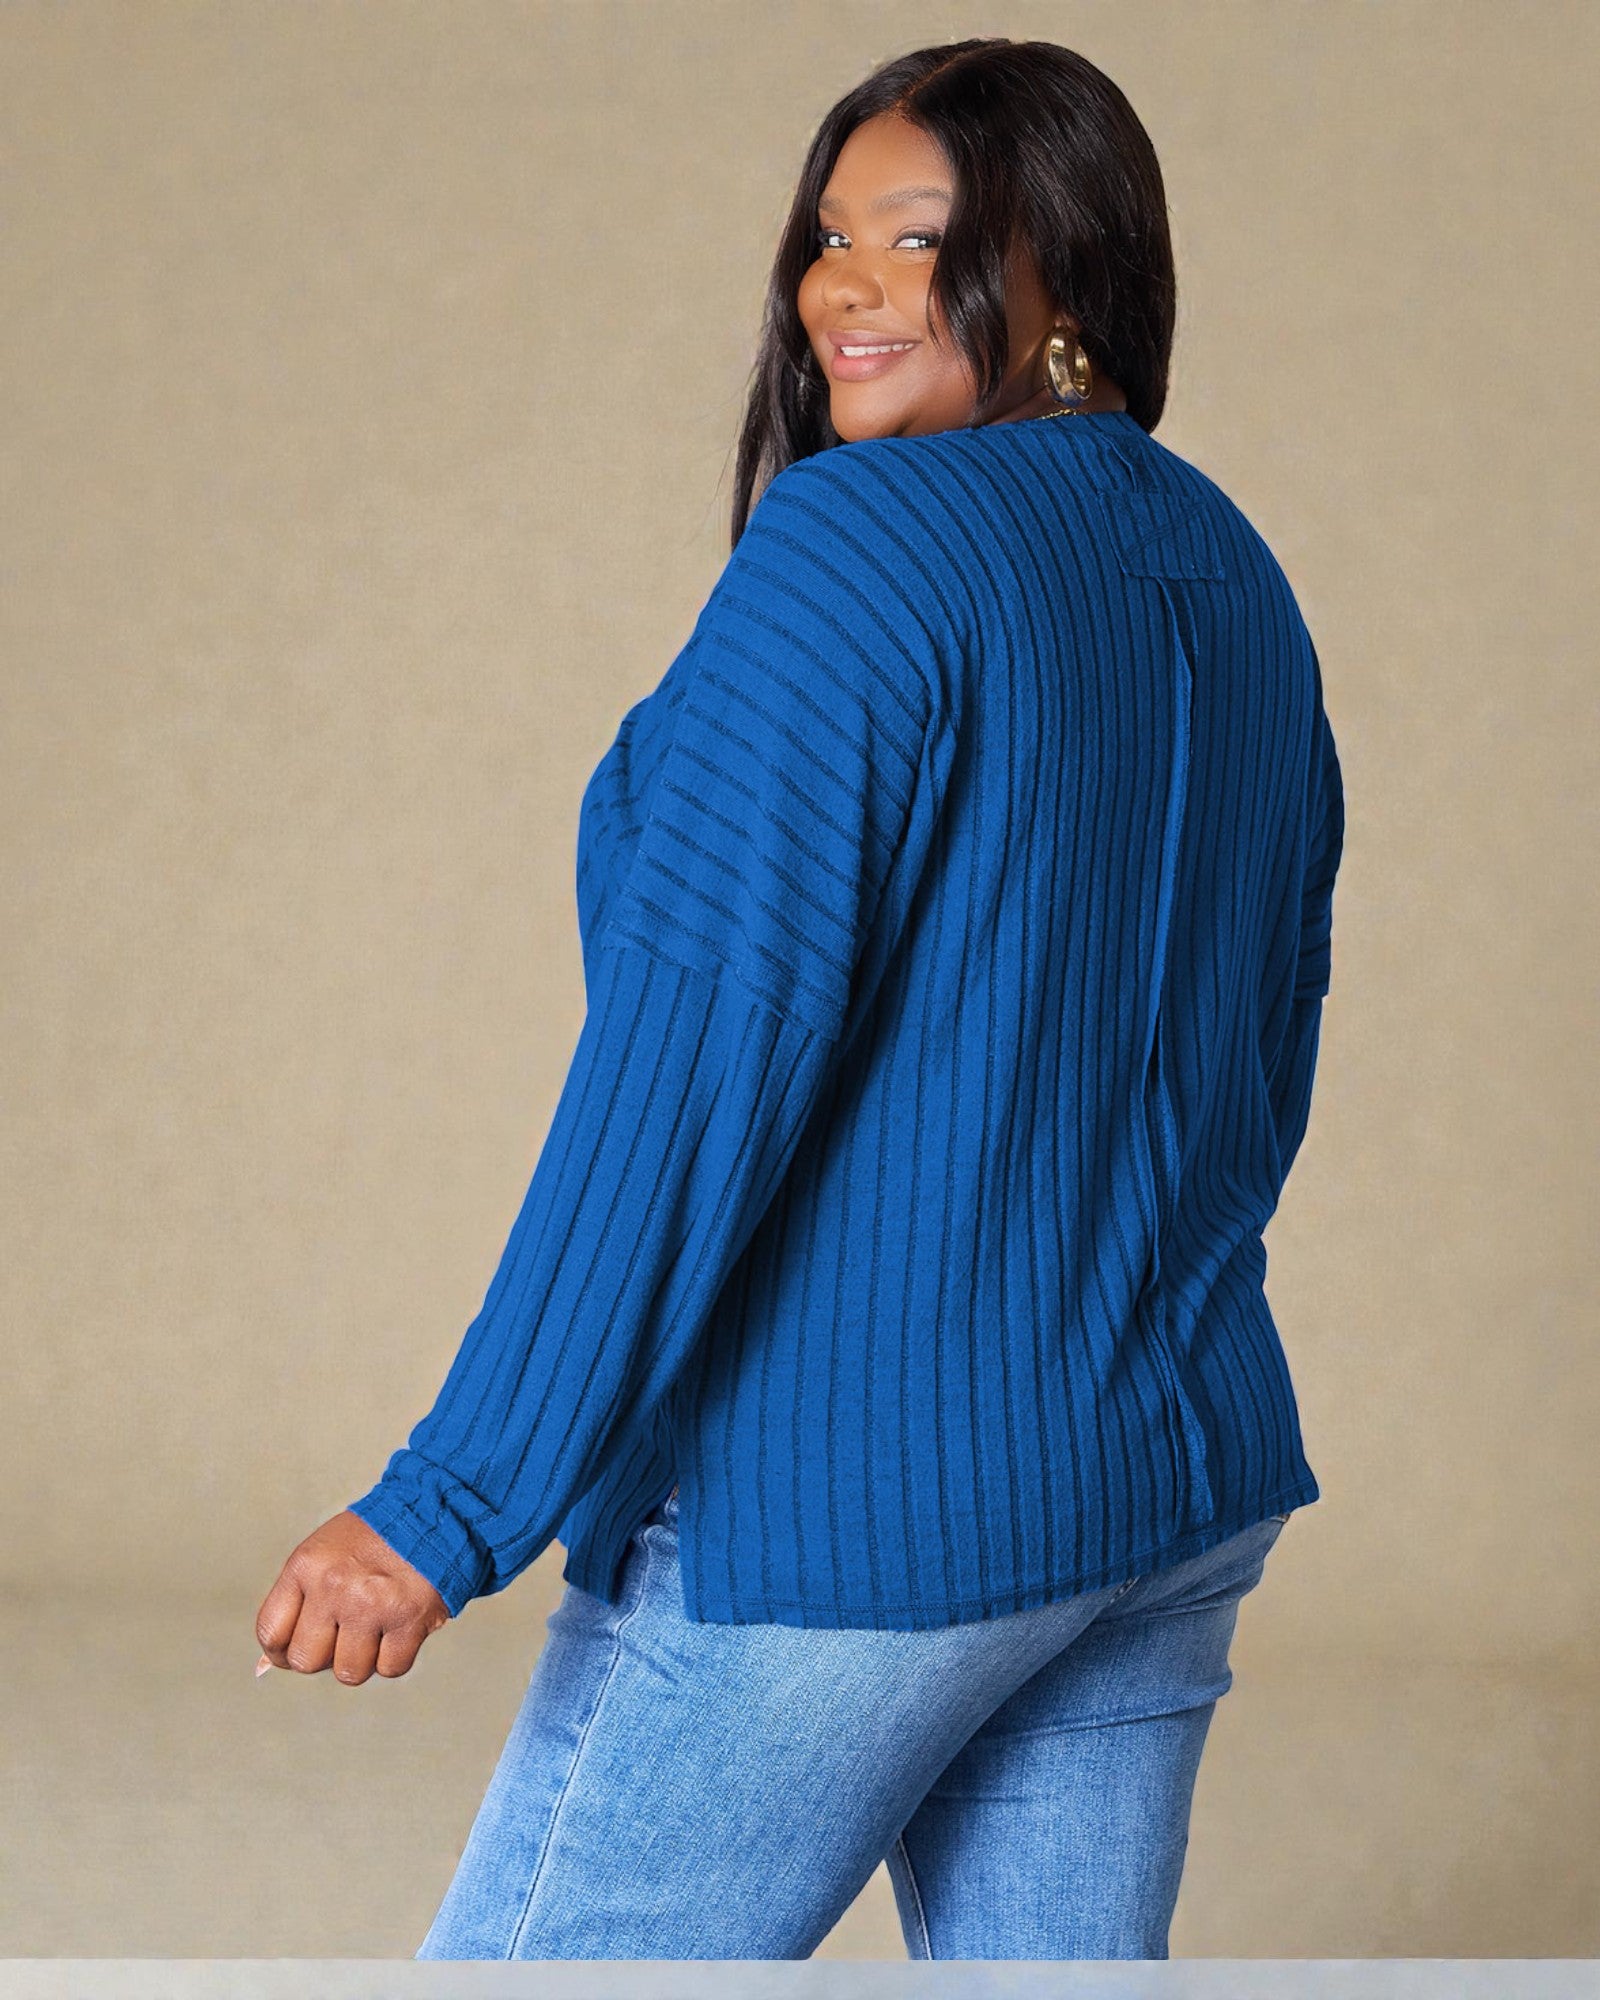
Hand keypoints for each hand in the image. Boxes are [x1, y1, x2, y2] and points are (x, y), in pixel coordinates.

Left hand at [254, 1509, 450, 1683]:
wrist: (434, 1513)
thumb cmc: (373, 1539)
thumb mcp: (322, 1554)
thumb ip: (295, 1601)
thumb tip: (267, 1664)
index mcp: (306, 1565)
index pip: (271, 1633)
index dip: (283, 1650)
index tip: (303, 1642)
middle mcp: (334, 1585)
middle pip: (306, 1661)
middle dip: (325, 1654)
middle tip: (345, 1631)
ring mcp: (372, 1604)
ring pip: (348, 1672)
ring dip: (362, 1658)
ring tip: (375, 1627)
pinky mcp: (409, 1619)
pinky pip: (389, 1668)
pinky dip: (395, 1657)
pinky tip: (399, 1628)